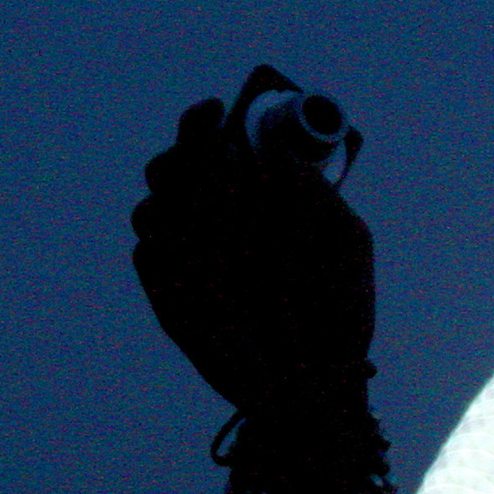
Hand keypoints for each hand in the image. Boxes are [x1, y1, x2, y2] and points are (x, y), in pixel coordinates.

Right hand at [132, 80, 375, 419]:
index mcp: (254, 202)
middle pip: (169, 169)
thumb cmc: (339, 312)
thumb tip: (273, 149)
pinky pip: (148, 257)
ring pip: (151, 209)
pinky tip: (202, 261)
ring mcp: (188, 259)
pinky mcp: (169, 295)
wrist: (321, 382)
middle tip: (207, 168)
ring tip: (217, 224)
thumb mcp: (345, 243)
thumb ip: (314, 193)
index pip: (211, 146)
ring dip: (173, 204)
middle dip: (180, 159)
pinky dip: (167, 248)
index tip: (213, 112)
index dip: (201, 123)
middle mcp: (214, 224)